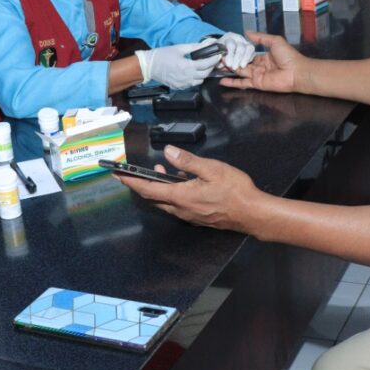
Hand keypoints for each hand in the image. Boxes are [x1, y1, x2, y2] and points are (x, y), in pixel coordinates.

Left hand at [114, 146, 257, 231]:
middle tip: (133, 173)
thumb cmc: (234, 190)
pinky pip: (177, 206)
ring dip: (158, 188)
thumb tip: (167, 152)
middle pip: (153, 198)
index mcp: (181, 196)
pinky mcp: (197, 218)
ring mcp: (189, 216)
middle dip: (141, 185)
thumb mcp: (212, 169)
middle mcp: (180, 209)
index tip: (117, 175)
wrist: (252, 214)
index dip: (131, 182)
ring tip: (161, 171)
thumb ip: (187, 161)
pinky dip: (171, 193)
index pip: (148, 189)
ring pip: (165, 203)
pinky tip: (182, 182)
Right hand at [135, 41, 219, 89]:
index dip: (214, 59)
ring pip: (200, 80)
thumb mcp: (179, 48)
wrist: (149, 66)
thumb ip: (195, 47)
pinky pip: (193, 84)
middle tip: (213, 59)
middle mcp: (186, 77)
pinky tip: (194, 71)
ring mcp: (183, 84)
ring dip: (204, 73)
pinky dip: (196, 78)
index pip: (206, 64)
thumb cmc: (162, 55)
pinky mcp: (180, 87)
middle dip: (211, 66)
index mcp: (186, 66)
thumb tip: (207, 44)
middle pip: (205, 74)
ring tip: (203, 65)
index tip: (219, 55)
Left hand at [218, 32, 255, 69]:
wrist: (223, 54)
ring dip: (245, 58)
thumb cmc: (219, 55)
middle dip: (238, 58)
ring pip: (249, 48)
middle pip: (240, 47)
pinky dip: (249, 58)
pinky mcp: (250, 47)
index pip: (230, 45)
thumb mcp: (215, 57)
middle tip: (234, 67)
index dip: (230, 55)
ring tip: (241, 66)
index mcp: (227, 38)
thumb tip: (221, 62)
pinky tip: (244, 64)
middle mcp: (237, 38)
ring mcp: (245, 42)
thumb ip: (217, 59)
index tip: (228, 64)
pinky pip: (252, 51)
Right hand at [222, 31, 303, 92]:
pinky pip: (243, 84)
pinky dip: (233, 83)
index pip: (247, 54)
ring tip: (217, 66)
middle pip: (241, 63)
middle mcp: (259, 66)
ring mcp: (257, 75)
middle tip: (218, 57)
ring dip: (229, 69)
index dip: (237, 52)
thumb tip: (246, 32)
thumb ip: (260, 38)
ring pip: (240, 72)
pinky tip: (222, 81)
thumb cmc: (288, 56)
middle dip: (231, 61)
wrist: (296, 72)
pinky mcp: (256, 84)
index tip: (227, 49)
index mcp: (264, 56)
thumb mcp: (274, 41)